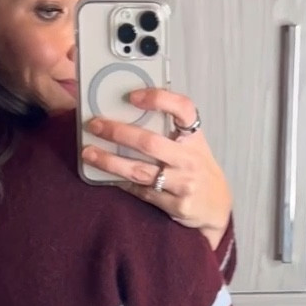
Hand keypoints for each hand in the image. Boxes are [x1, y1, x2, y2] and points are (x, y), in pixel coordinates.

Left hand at [80, 88, 232, 244]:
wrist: (217, 208)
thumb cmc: (197, 170)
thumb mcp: (193, 145)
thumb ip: (170, 130)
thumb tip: (127, 111)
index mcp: (195, 137)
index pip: (183, 108)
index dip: (158, 98)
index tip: (132, 96)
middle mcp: (190, 159)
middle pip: (150, 142)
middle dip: (118, 132)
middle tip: (95, 125)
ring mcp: (184, 183)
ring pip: (140, 171)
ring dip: (110, 161)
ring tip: (89, 152)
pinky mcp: (176, 205)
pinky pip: (141, 192)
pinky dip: (120, 182)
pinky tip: (104, 175)